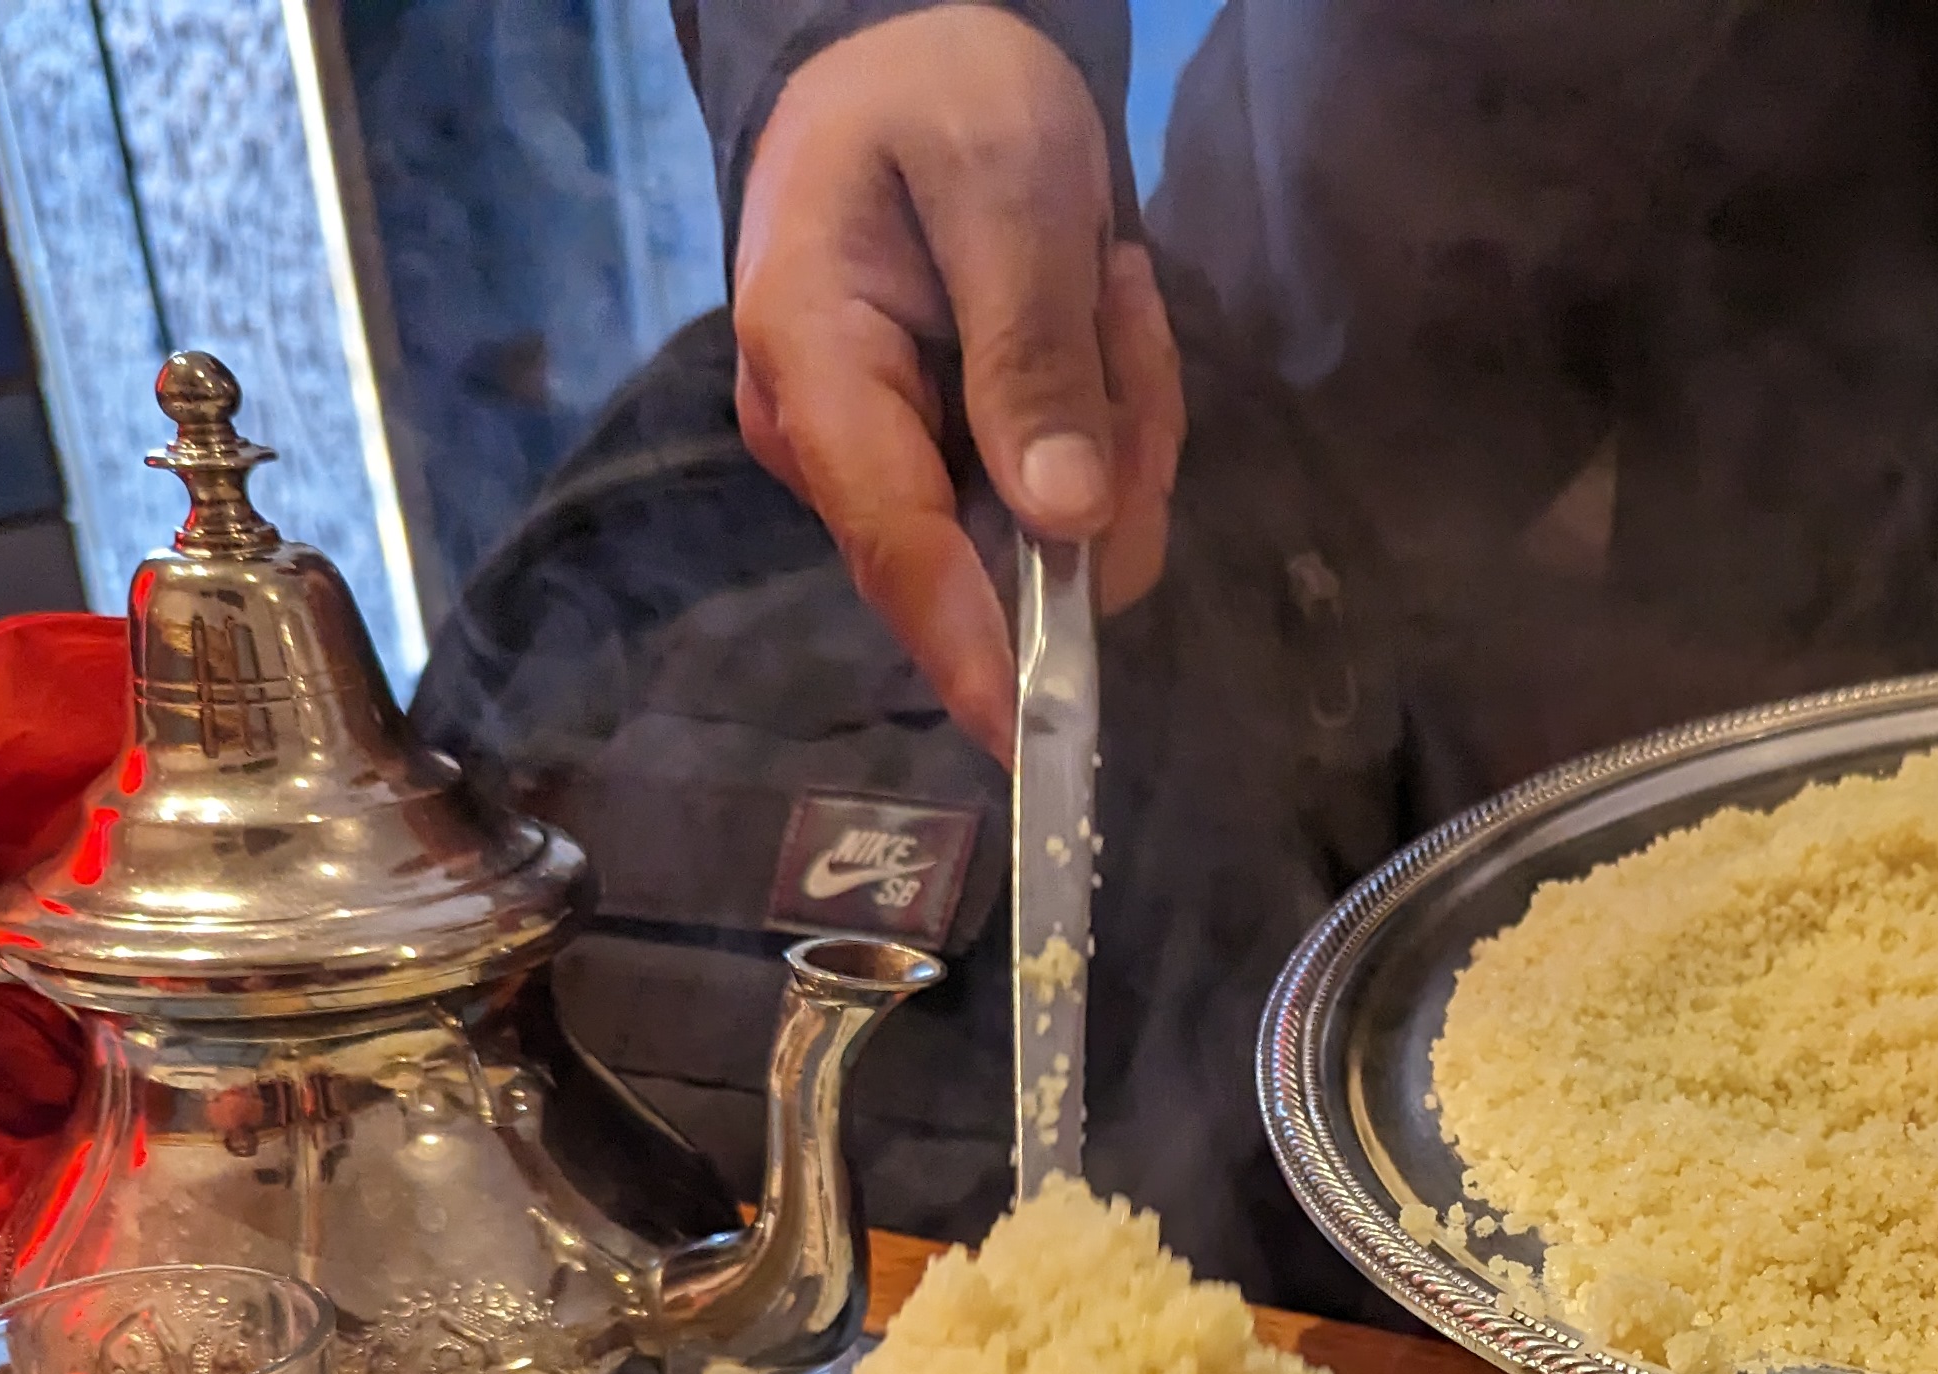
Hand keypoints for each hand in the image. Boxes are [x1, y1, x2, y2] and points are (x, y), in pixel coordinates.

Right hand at [730, 4, 1185, 755]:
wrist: (916, 59)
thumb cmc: (940, 98)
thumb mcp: (1005, 186)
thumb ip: (1033, 350)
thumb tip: (1062, 522)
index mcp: (814, 366)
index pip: (899, 548)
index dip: (976, 652)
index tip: (1038, 741)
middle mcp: (832, 445)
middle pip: (998, 556)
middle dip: (1109, 458)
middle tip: (1124, 300)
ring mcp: (891, 467)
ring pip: (1052, 535)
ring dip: (1123, 426)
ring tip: (1107, 283)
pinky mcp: (949, 470)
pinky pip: (1066, 502)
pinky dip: (1116, 423)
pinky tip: (1100, 313)